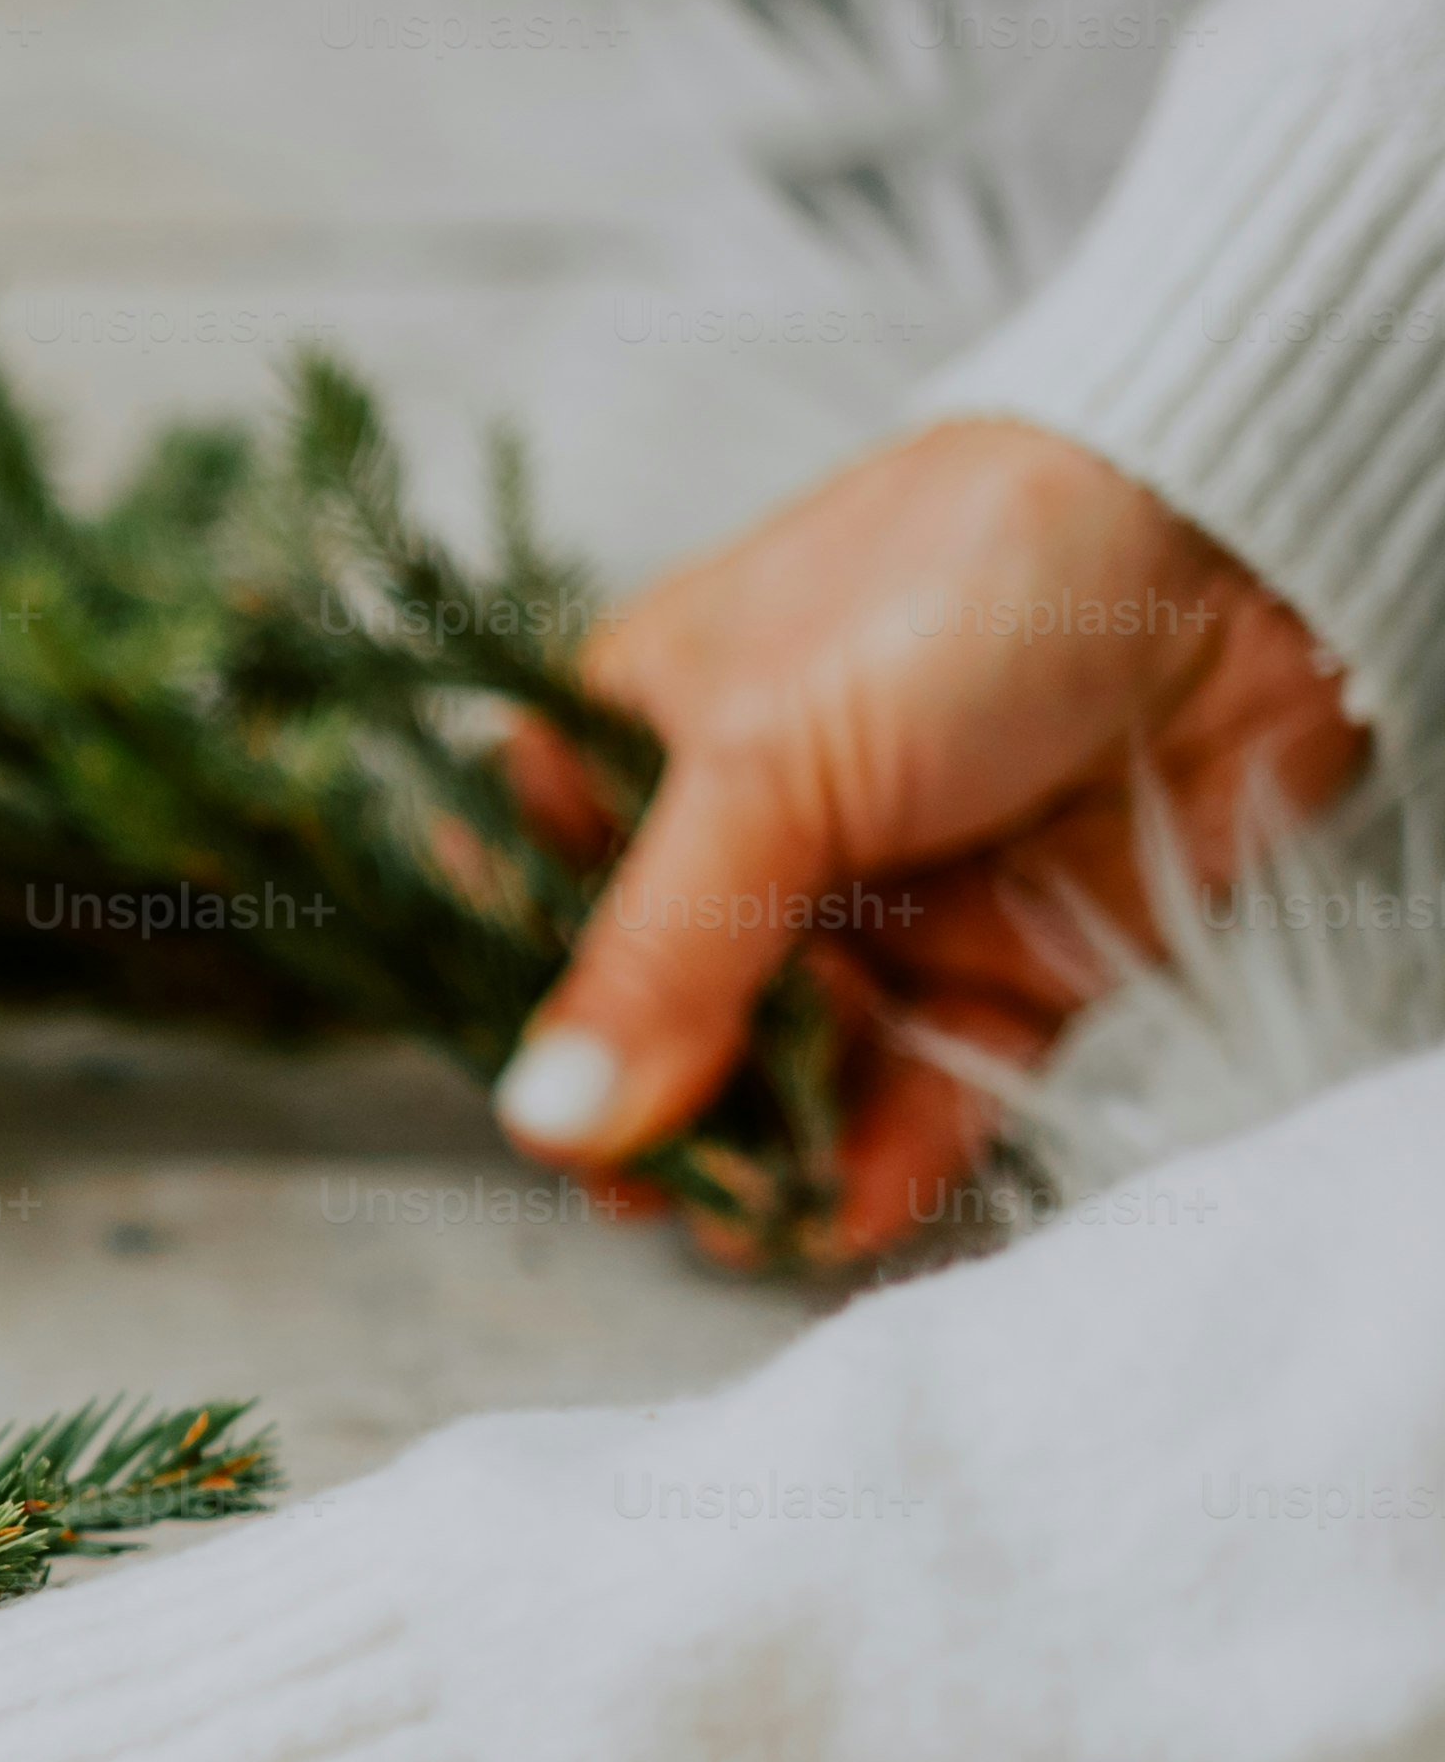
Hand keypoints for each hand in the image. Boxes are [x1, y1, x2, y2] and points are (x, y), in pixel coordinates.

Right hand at [494, 418, 1363, 1258]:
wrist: (1240, 543)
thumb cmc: (963, 583)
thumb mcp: (767, 765)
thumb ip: (658, 961)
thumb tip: (548, 1120)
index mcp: (642, 749)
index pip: (533, 909)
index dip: (520, 1017)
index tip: (533, 1108)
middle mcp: (748, 842)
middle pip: (656, 1019)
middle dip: (647, 1114)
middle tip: (644, 1190)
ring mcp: (875, 911)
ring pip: (785, 1074)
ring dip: (762, 1156)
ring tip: (748, 1219)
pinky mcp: (1001, 969)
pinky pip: (922, 1092)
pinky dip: (882, 1162)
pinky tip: (842, 1210)